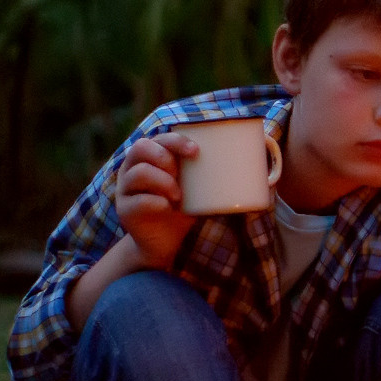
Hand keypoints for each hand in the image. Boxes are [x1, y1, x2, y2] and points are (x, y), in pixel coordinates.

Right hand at [115, 132, 199, 268]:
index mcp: (150, 159)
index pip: (158, 139)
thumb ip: (211, 174)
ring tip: (178, 196)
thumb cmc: (183, 209)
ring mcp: (125, 189)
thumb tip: (255, 165)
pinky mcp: (125, 210)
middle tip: (181, 176)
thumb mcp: (197, 189)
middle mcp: (132, 169)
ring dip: (163, 181)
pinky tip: (167, 207)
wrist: (165, 242)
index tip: (196, 151)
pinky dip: (155, 202)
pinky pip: (136, 200)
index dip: (175, 141)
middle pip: (140, 147)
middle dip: (165, 158)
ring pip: (138, 173)